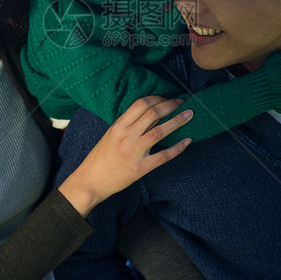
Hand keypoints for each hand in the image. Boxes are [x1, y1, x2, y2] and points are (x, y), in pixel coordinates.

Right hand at [58, 97, 191, 216]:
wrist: (91, 181)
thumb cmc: (101, 157)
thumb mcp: (111, 134)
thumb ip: (128, 124)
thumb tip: (151, 114)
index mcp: (118, 126)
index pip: (140, 104)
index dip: (157, 98)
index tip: (167, 98)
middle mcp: (126, 136)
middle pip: (152, 114)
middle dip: (170, 105)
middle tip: (181, 102)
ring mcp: (134, 152)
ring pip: (160, 132)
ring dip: (177, 121)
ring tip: (189, 115)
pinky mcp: (140, 168)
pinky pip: (163, 156)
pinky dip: (177, 148)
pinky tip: (187, 141)